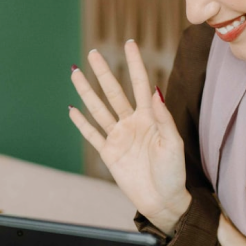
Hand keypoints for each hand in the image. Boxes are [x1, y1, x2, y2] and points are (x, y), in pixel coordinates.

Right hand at [68, 40, 190, 232]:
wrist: (162, 201)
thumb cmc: (173, 173)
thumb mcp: (172, 144)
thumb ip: (163, 118)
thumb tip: (155, 91)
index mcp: (150, 118)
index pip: (140, 84)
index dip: (135, 64)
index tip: (129, 44)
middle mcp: (132, 123)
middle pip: (114, 92)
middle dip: (103, 72)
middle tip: (93, 53)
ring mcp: (119, 137)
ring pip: (99, 109)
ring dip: (87, 92)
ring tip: (75, 73)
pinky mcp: (109, 153)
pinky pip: (93, 134)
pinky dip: (81, 123)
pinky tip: (72, 109)